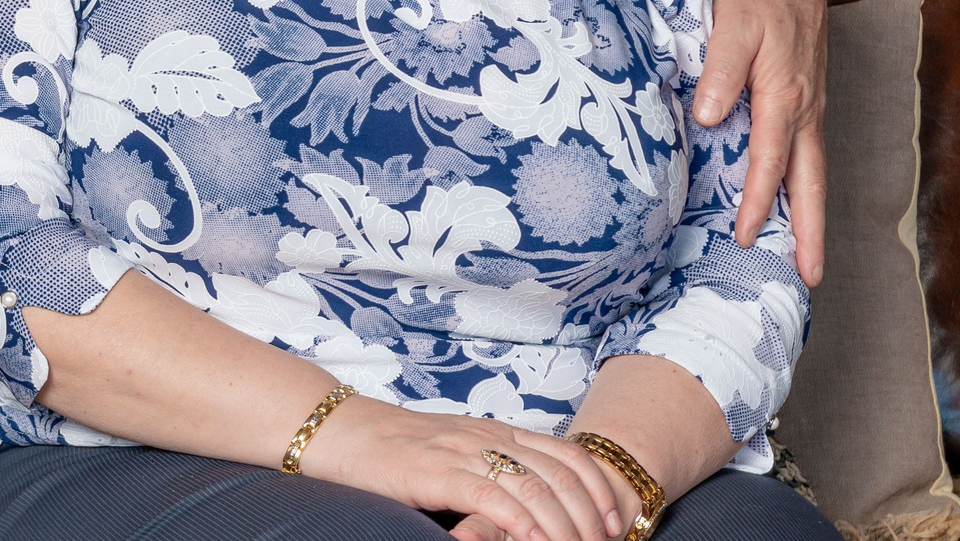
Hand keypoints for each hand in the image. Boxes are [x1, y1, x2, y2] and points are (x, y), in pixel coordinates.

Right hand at [301, 397, 626, 540]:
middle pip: (562, 476)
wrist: (346, 433)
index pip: (571, 455)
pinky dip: (521, 523)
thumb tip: (536, 506)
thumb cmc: (400, 452)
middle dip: (590, 518)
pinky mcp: (439, 473)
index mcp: (500, 432)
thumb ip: (497, 469)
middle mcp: (491, 438)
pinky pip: (493, 498)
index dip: (600, 491)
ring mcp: (466, 453)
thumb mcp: (460, 452)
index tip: (613, 524)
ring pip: (536, 490)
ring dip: (564, 529)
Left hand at [696, 0, 828, 284]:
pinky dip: (806, 188)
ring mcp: (810, 109)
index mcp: (783, 95)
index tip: (744, 237)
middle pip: (808, 182)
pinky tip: (795, 205)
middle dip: (809, 231)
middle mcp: (804, 110)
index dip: (755, 201)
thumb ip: (720, 69)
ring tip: (811, 259)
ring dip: (812, 216)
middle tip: (810, 278)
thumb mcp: (732, 23)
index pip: (768, 161)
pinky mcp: (807, 103)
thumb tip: (709, 117)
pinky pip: (809, 156)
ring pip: (814, 173)